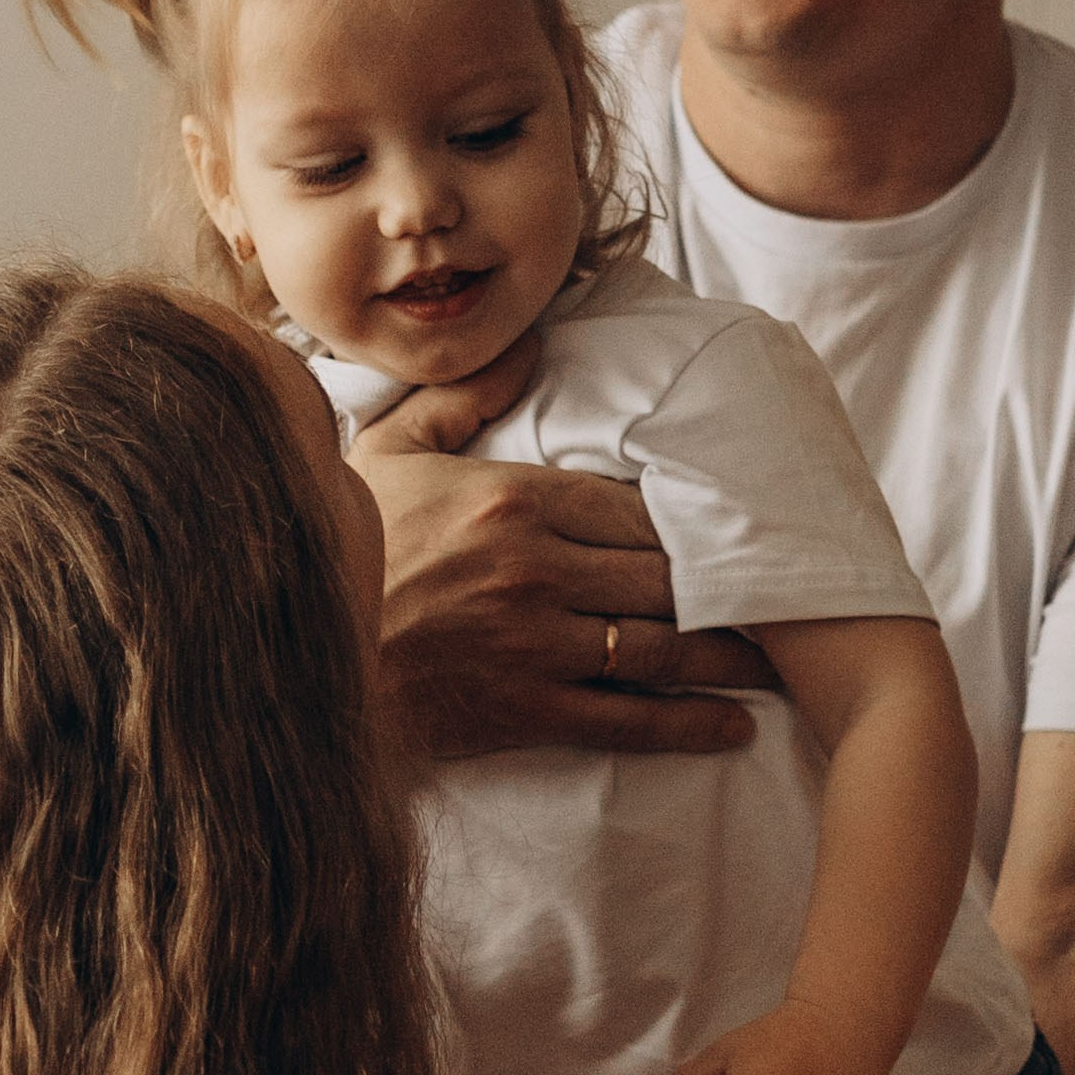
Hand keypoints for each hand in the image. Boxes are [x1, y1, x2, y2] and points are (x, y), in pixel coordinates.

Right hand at [351, 332, 776, 764]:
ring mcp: (535, 647)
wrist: (288, 661)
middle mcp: (537, 572)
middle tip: (787, 591)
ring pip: (663, 647)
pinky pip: (628, 721)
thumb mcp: (387, 454)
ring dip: (729, 656)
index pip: (638, 508)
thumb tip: (529, 348)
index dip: (694, 522)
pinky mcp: (524, 712)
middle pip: (666, 576)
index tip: (734, 527)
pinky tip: (733, 726)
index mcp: (513, 501)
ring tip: (779, 658)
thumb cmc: (340, 554)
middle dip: (729, 587)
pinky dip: (689, 724)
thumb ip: (462, 399)